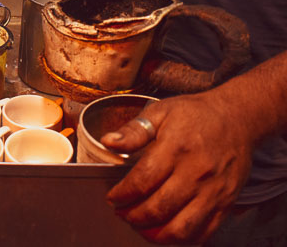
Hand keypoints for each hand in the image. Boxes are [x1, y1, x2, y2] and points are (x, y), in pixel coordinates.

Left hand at [100, 93, 252, 243]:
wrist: (237, 118)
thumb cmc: (195, 114)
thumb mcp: (160, 111)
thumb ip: (133, 130)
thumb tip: (107, 141)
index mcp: (176, 149)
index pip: (142, 181)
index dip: (122, 194)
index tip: (112, 197)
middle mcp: (196, 173)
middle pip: (158, 208)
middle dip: (132, 216)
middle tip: (121, 212)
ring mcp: (213, 191)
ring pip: (181, 228)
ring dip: (155, 234)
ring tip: (139, 226)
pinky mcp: (226, 202)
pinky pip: (204, 232)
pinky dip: (182, 239)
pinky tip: (166, 231)